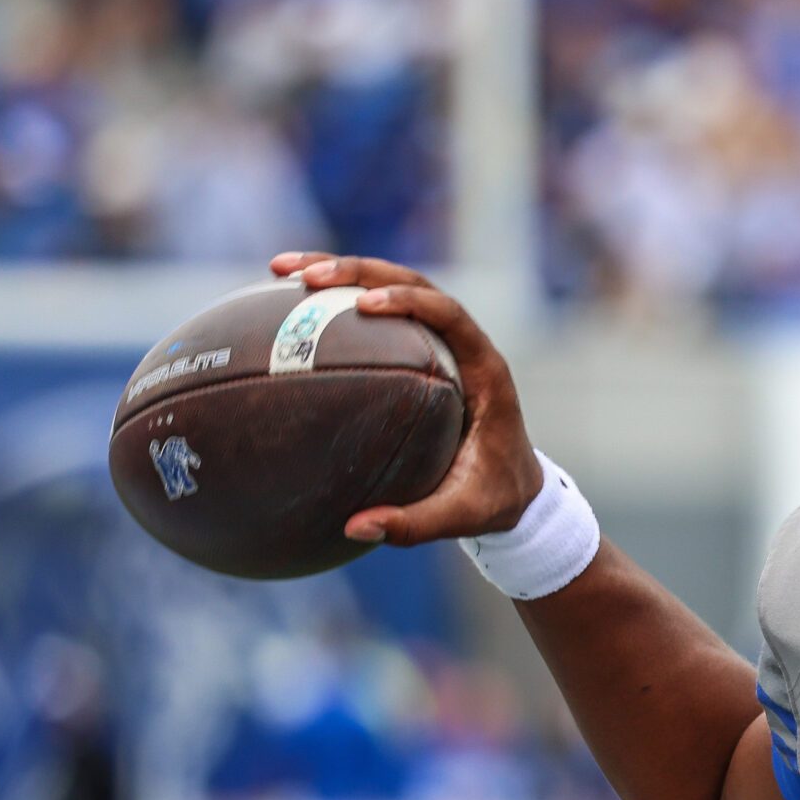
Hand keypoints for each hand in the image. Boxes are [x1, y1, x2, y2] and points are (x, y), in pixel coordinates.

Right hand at [269, 250, 543, 545]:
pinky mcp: (420, 350)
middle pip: (413, 284)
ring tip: (281, 270)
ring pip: (392, 287)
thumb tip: (355, 529)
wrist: (517, 491)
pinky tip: (286, 306)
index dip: (410, 301)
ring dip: (341, 273)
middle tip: (304, 274)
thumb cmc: (495, 499)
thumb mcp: (464, 515)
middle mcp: (464, 346)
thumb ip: (416, 524)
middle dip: (358, 272)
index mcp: (485, 370)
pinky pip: (379, 318)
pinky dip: (337, 304)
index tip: (365, 304)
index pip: (450, 316)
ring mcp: (442, 344)